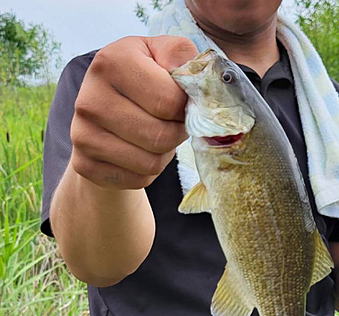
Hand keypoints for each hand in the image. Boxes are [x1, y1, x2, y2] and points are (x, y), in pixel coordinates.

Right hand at [70, 36, 197, 189]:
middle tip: (173, 123)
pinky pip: (138, 180)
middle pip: (160, 137)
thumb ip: (183, 57)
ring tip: (157, 135)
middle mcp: (90, 99)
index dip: (186, 108)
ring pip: (151, 163)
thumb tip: (196, 83)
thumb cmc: (144, 77)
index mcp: (111, 62)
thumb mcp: (163, 54)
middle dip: (177, 133)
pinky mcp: (84, 165)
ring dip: (165, 154)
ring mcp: (82, 135)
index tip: (182, 103)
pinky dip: (149, 171)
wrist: (104, 105)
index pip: (169, 102)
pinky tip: (141, 151)